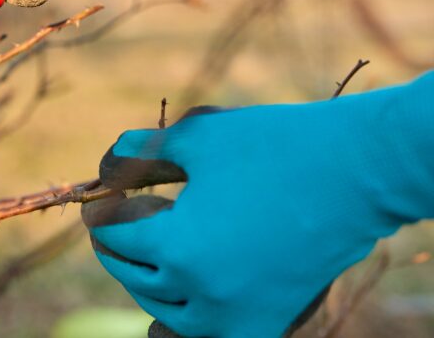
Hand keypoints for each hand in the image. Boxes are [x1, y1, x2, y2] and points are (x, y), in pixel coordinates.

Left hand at [83, 72, 433, 337]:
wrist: (358, 173)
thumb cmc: (272, 147)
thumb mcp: (195, 139)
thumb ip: (139, 153)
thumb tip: (104, 166)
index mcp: (176, 249)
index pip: (112, 237)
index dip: (101, 212)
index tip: (99, 198)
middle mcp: (201, 296)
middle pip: (134, 278)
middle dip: (119, 246)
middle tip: (118, 222)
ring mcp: (235, 318)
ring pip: (166, 311)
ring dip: (150, 282)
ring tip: (152, 249)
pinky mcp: (267, 323)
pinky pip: (209, 331)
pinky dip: (190, 314)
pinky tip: (187, 286)